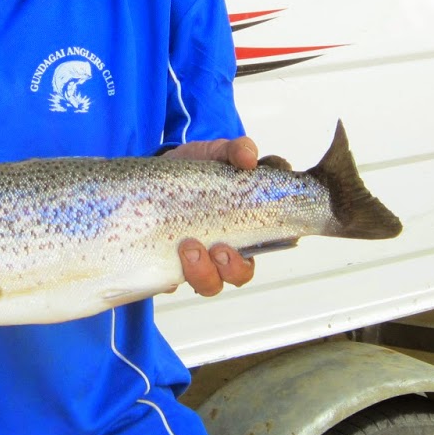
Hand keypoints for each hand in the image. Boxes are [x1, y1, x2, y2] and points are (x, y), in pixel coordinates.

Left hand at [166, 136, 260, 296]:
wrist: (157, 170)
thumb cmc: (196, 167)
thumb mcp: (217, 152)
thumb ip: (236, 150)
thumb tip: (249, 158)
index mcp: (246, 225)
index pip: (273, 240)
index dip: (276, 240)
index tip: (261, 226)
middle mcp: (226, 247)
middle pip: (242, 273)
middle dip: (234, 268)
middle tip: (220, 249)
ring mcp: (198, 259)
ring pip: (210, 283)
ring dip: (202, 273)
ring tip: (188, 247)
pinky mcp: (169, 264)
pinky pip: (173, 284)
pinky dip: (171, 278)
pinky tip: (167, 257)